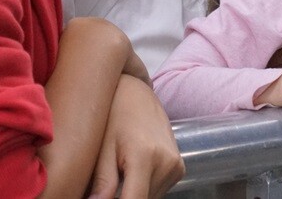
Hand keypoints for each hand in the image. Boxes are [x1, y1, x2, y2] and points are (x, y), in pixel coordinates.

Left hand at [89, 75, 184, 198]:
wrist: (136, 94)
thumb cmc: (114, 116)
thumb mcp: (102, 149)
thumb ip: (102, 183)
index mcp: (145, 156)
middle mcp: (167, 162)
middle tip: (105, 189)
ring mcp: (176, 165)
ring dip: (133, 195)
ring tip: (118, 176)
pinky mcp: (179, 168)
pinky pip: (158, 191)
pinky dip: (143, 189)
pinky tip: (131, 172)